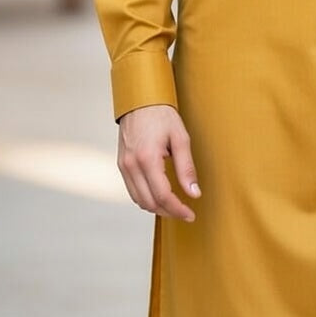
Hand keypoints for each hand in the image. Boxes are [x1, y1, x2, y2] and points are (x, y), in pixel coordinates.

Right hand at [117, 104, 200, 222]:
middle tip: (185, 212)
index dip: (178, 209)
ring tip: (174, 206)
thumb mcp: (180, 138)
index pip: (162, 196)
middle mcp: (132, 165)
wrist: (140, 101)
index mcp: (147, 159)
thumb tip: (194, 193)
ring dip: (156, 208)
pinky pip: (132, 190)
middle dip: (168, 212)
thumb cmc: (162, 115)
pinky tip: (159, 195)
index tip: (190, 215)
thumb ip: (187, 168)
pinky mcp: (121, 164)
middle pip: (149, 203)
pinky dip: (145, 198)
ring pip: (138, 200)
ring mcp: (124, 166)